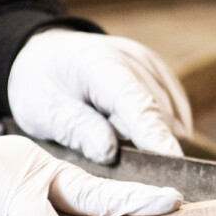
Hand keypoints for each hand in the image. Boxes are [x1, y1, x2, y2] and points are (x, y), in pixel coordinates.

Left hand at [8, 30, 192, 163]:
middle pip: (156, 113)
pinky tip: (134, 131)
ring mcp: (150, 63)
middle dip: (140, 142)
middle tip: (105, 148)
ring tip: (112, 130)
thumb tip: (109, 153)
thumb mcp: (43, 111)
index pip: (135, 102)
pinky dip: (158, 128)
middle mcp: (132, 58)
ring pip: (169, 114)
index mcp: (98, 63)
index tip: (172, 160)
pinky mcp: (160, 73)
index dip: (154, 133)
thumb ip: (76, 129)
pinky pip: (174, 111)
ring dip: (146, 135)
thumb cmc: (42, 86)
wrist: (45, 55)